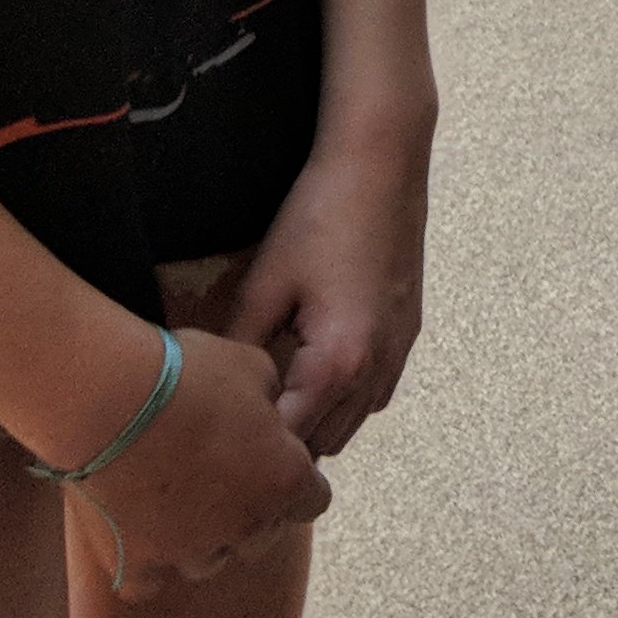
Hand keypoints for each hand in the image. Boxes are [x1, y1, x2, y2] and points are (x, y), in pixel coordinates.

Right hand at [42, 318, 329, 603]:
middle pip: (260, 537)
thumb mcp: (253, 367)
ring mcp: (188, 551)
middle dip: (248, 511)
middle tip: (218, 475)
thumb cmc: (188, 374)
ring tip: (172, 499)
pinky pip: (149, 583)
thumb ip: (273, 400)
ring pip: (207, 561)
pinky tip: (135, 535)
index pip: (313, 501)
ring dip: (198, 538)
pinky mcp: (136, 564)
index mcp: (284, 480)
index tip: (273, 463)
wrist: (108, 398)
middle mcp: (243, 526)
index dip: (296, 482)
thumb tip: (270, 411)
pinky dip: (145, 564)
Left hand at [227, 126, 431, 458]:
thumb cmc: (319, 218)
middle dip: (279, 446)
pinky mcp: (407, 336)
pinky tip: (310, 372)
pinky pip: (371, 396)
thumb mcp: (264, 286)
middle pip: (323, 445)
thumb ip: (239, 349)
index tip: (212, 447)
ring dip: (313, 425)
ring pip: (351, 425)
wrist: (382, 167)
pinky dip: (341, 402)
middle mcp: (376, 371)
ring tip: (267, 404)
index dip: (248, 450)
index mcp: (338, 364)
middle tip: (231, 430)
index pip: (289, 441)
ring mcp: (398, 355)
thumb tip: (209, 391)